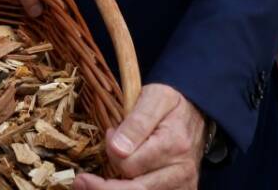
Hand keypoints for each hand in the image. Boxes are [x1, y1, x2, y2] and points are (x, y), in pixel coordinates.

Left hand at [74, 84, 206, 189]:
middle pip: (135, 189)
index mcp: (173, 145)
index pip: (130, 164)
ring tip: (93, 185)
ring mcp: (183, 185)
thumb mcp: (154, 98)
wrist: (197, 114)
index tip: (109, 134)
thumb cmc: (171, 104)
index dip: (111, 152)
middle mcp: (181, 171)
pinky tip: (117, 185)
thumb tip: (117, 148)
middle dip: (104, 187)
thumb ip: (136, 122)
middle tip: (81, 182)